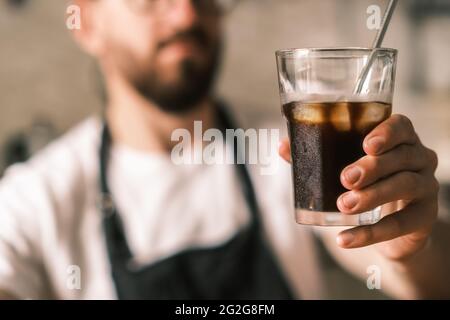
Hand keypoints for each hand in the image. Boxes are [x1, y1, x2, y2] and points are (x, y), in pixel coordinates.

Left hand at [279, 114, 439, 260]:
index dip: (387, 133)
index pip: (401, 126)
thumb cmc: (366, 183)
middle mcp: (419, 158)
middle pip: (402, 157)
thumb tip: (283, 146)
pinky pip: (400, 225)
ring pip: (405, 186)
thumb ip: (315, 155)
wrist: (390, 226)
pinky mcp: (424, 218)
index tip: (366, 145)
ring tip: (343, 206)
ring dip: (372, 196)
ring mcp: (426, 187)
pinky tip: (345, 239)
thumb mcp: (344, 166)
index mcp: (400, 140)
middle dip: (372, 167)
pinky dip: (370, 233)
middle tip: (345, 178)